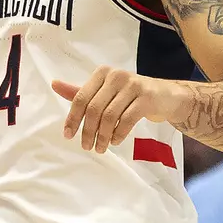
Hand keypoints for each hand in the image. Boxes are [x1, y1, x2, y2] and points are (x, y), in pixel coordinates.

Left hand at [51, 67, 189, 154]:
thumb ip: (81, 91)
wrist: (167, 96)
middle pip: (94, 108)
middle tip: (86, 146)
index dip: (72, 118)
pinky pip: (127, 119)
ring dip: (103, 136)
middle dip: (88, 131)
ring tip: (100, 148)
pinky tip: (115, 141)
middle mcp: (116, 76)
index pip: (80, 97)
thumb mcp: (105, 92)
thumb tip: (54, 84)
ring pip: (110, 116)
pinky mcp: (147, 97)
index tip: (68, 136)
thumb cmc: (130, 95)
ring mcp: (133, 85)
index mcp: (102, 73)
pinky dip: (119, 134)